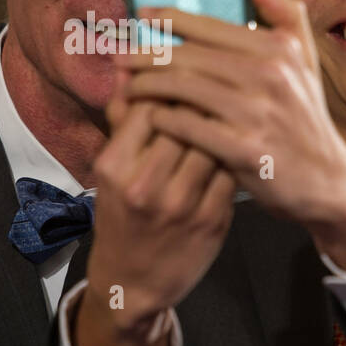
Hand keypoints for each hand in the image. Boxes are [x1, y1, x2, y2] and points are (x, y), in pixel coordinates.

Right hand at [73, 76, 235, 345]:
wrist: (134, 281)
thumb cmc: (121, 213)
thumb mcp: (111, 167)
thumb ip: (122, 117)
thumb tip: (129, 63)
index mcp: (114, 166)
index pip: (150, 104)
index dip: (170, 84)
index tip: (181, 76)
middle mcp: (145, 186)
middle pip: (184, 119)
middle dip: (199, 97)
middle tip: (211, 84)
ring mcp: (181, 206)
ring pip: (214, 141)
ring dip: (221, 120)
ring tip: (224, 109)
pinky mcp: (211, 221)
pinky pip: (230, 171)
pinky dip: (233, 151)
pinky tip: (234, 142)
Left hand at [117, 0, 345, 271]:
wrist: (328, 182)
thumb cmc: (306, 119)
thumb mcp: (307, 63)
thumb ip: (286, 18)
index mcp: (279, 50)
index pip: (211, 26)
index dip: (170, 18)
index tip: (141, 15)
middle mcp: (271, 77)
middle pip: (190, 56)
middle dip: (146, 53)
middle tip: (118, 55)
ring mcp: (258, 115)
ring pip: (185, 88)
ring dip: (148, 85)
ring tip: (127, 86)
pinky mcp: (246, 151)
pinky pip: (190, 127)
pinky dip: (164, 119)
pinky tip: (149, 117)